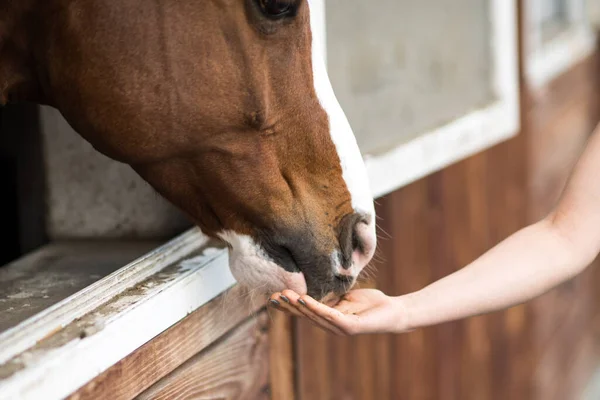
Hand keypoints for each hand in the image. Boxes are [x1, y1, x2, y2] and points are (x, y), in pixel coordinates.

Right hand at [268, 289, 409, 334]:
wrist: (394, 310)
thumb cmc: (371, 303)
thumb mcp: (346, 297)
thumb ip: (331, 296)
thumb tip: (314, 286)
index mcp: (329, 318)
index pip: (305, 312)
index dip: (289, 306)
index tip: (273, 296)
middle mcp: (332, 326)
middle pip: (305, 315)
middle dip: (289, 306)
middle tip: (272, 296)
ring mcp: (340, 328)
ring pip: (314, 316)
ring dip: (298, 306)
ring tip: (285, 295)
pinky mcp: (351, 327)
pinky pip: (329, 315)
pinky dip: (315, 307)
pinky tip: (305, 299)